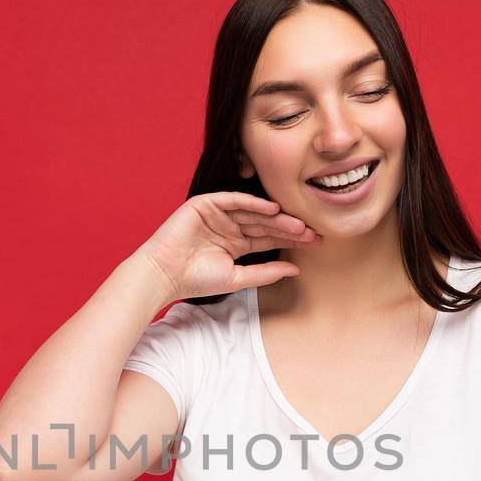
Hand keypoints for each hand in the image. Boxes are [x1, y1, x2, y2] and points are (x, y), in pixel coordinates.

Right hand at [130, 191, 318, 302]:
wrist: (164, 275)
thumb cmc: (195, 280)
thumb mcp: (237, 278)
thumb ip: (266, 273)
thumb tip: (296, 270)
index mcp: (237, 243)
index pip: (270, 238)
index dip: (292, 240)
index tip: (316, 242)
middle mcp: (230, 226)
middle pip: (266, 224)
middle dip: (289, 227)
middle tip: (313, 231)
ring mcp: (219, 214)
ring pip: (253, 212)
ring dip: (275, 217)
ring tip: (297, 223)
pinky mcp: (206, 204)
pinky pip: (233, 200)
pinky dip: (252, 203)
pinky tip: (272, 208)